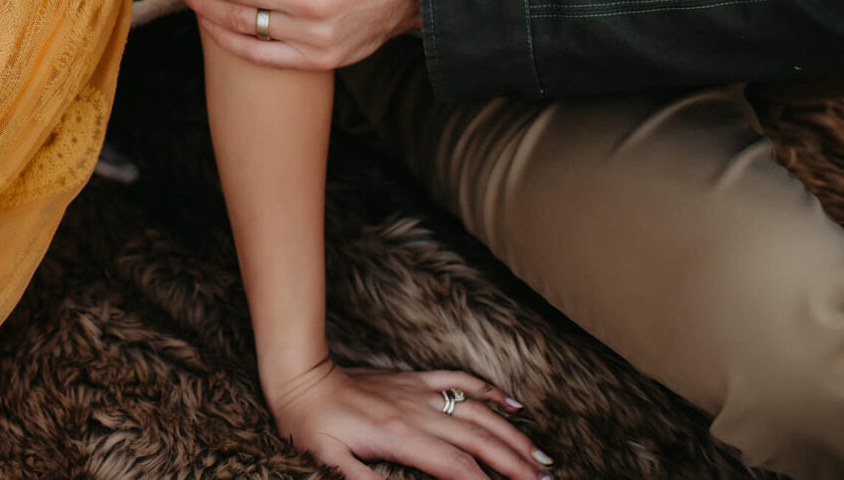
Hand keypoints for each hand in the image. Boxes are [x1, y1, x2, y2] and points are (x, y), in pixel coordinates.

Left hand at [266, 359, 553, 479]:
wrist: (301, 377)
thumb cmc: (312, 425)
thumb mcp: (330, 462)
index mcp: (400, 437)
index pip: (455, 466)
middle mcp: (418, 412)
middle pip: (479, 441)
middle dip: (516, 465)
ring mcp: (420, 393)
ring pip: (479, 412)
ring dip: (513, 435)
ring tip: (542, 458)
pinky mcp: (415, 380)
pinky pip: (460, 380)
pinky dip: (490, 391)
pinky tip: (514, 405)